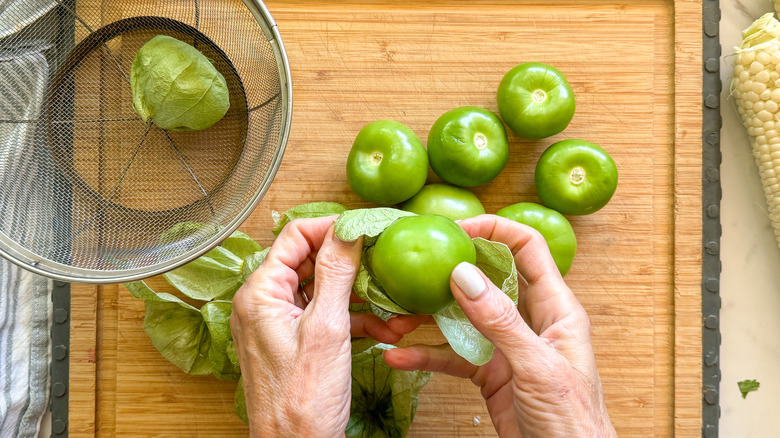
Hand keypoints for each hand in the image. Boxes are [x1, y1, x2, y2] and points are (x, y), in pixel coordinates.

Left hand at [230, 216, 416, 436]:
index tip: (369, 229)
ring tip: (395, 308)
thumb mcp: (327, 329)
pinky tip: (385, 330)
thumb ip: (336, 274)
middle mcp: (265, 302)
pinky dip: (354, 320)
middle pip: (313, 261)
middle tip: (388, 265)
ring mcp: (279, 323)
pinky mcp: (295, 342)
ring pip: (324, 290)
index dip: (334, 228)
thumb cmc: (302, 401)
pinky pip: (326, 316)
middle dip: (354, 266)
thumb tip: (349, 229)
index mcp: (261, 292)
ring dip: (361, 297)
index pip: (296, 235)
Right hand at [384, 214, 615, 436]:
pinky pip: (453, 355)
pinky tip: (400, 356)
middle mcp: (529, 319)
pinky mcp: (489, 371)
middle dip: (451, 269)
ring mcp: (507, 345)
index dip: (495, 229)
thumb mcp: (537, 366)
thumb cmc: (573, 421)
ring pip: (463, 316)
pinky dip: (426, 355)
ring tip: (395, 316)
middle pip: (488, 277)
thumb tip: (464, 275)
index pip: (527, 248)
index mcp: (555, 307)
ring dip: (429, 316)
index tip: (456, 228)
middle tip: (415, 263)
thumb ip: (501, 322)